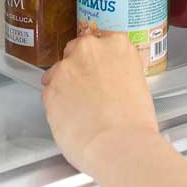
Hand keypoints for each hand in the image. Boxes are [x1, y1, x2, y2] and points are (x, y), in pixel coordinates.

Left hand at [41, 33, 158, 175]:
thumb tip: (108, 78)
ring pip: (59, 72)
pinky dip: (57, 104)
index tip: (101, 71)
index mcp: (117, 44)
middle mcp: (89, 49)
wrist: (118, 145)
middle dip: (80, 68)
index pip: (102, 42)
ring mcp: (66, 68)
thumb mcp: (137, 83)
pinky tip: (71, 118)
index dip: (101, 60)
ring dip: (66, 86)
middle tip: (90, 91)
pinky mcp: (49, 89)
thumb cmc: (134, 122)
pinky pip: (50, 93)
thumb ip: (119, 70)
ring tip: (79, 110)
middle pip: (77, 50)